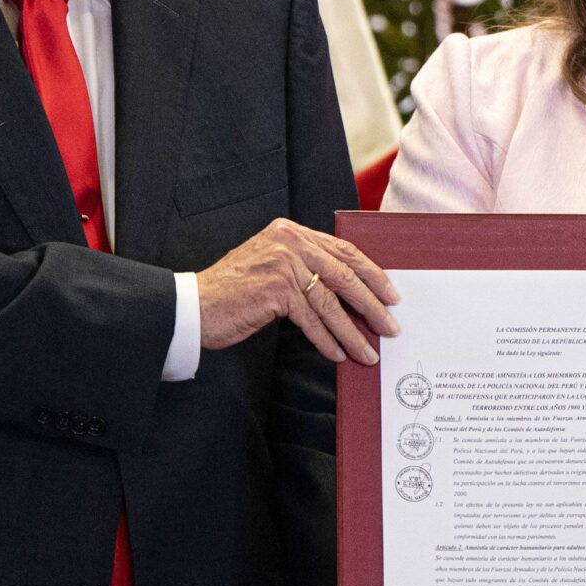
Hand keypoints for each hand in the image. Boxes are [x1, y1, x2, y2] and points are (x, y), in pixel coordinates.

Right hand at [198, 218, 398, 363]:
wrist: (195, 305)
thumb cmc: (235, 291)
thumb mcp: (274, 267)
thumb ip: (305, 267)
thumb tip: (351, 292)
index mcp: (292, 232)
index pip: (344, 251)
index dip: (372, 274)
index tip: (391, 295)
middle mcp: (290, 242)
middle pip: (345, 275)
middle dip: (372, 305)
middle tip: (390, 326)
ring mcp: (283, 264)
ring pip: (330, 303)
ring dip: (352, 332)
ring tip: (368, 352)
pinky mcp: (276, 290)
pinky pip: (311, 320)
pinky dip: (327, 340)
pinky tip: (338, 354)